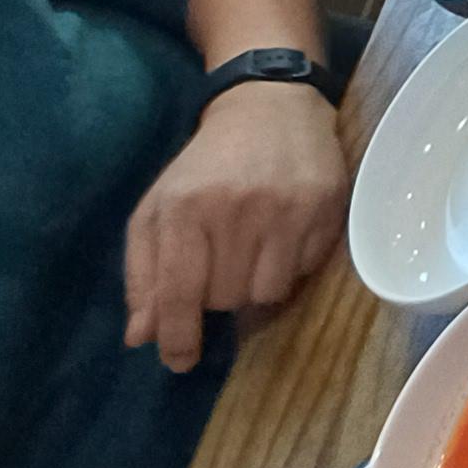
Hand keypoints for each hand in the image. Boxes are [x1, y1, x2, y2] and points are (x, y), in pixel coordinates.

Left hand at [123, 82, 345, 372]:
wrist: (270, 106)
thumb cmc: (206, 166)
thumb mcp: (159, 209)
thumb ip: (144, 272)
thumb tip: (141, 336)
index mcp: (184, 207)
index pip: (178, 292)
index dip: (177, 336)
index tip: (179, 361)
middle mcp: (236, 209)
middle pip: (225, 298)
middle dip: (217, 295)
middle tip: (220, 263)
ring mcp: (286, 210)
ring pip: (267, 293)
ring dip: (254, 285)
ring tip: (252, 252)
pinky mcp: (326, 209)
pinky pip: (304, 273)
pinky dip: (290, 266)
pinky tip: (283, 235)